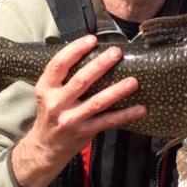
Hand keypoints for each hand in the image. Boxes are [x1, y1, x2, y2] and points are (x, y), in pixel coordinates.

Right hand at [11, 35, 145, 186]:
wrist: (45, 147)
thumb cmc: (52, 113)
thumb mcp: (48, 93)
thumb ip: (64, 76)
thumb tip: (91, 50)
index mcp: (46, 88)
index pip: (58, 64)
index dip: (75, 50)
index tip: (92, 39)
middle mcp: (57, 103)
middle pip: (81, 81)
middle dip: (100, 65)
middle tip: (117, 52)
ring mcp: (71, 119)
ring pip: (97, 102)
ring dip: (117, 90)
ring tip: (133, 81)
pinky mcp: (85, 132)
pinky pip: (108, 121)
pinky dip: (126, 115)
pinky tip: (141, 108)